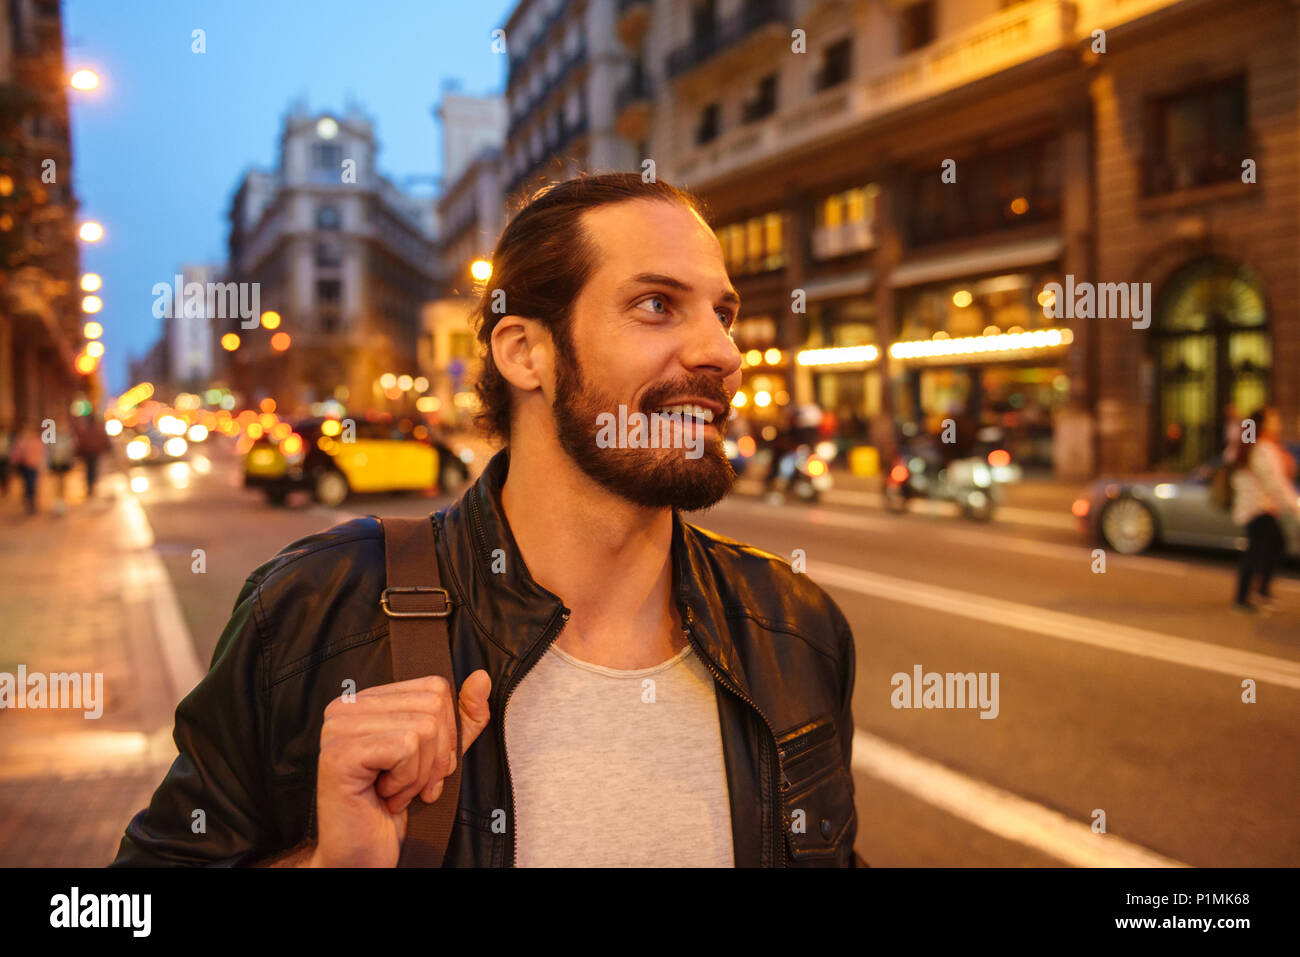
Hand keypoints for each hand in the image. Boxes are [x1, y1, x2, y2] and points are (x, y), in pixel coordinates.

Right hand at [310, 671, 491, 867]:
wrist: (364, 855)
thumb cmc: (395, 807)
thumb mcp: (440, 756)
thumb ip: (463, 718)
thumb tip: (481, 678)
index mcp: (367, 699)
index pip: (434, 688)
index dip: (446, 733)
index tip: (425, 768)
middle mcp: (346, 706)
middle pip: (433, 706)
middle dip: (436, 757)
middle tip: (414, 786)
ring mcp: (338, 728)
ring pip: (422, 728)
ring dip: (419, 774)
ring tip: (398, 793)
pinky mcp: (339, 754)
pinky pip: (405, 748)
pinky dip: (406, 781)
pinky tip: (386, 796)